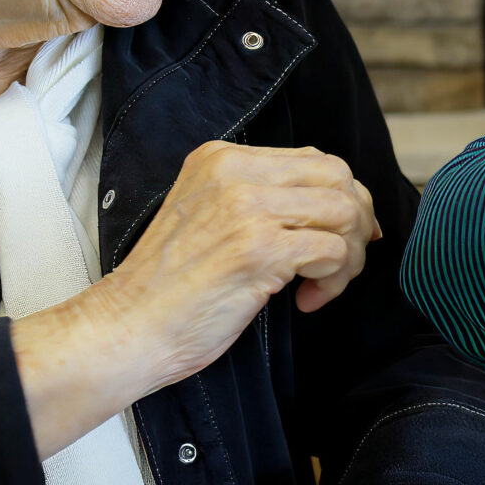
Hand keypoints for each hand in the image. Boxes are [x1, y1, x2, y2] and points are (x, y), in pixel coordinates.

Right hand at [12, 142, 377, 454]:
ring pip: (343, 212)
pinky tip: (305, 301)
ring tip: (320, 285)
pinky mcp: (258, 248)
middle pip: (337, 177)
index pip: (315, 159)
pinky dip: (334, 280)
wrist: (128, 327)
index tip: (347, 236)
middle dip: (356, 222)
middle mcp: (234, 172)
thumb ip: (263, 200)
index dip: (345, 197)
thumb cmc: (173, 287)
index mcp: (221, 158)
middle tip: (342, 264)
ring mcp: (246, 208)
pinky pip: (334, 251)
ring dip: (349, 256)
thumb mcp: (212, 217)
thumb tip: (346, 206)